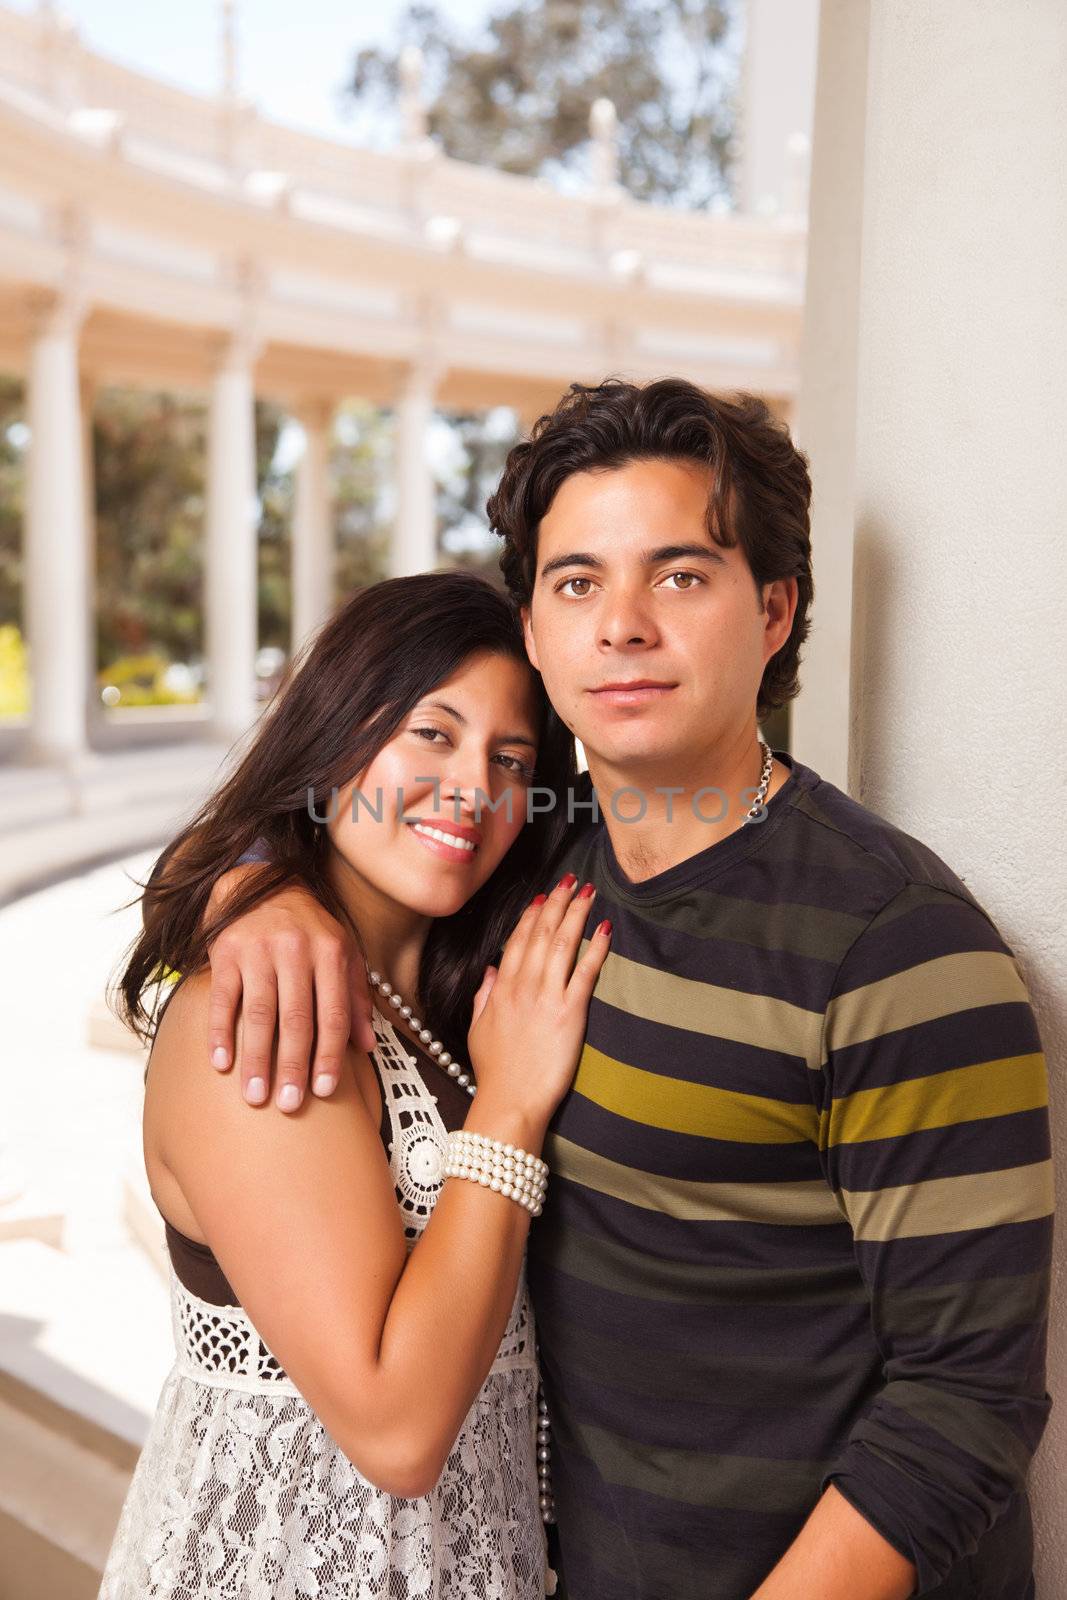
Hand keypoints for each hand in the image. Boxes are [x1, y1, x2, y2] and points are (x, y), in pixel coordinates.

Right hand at [205, 869, 375, 1109]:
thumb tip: (366, 1047)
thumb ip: (355, 998)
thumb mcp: (342, 953)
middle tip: (288, 1104)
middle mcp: (296, 950)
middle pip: (297, 1019)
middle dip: (293, 1066)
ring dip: (257, 1059)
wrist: (260, 882)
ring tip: (255, 1095)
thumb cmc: (308, 928)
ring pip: (260, 1013)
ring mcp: (259, 950)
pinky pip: (224, 998)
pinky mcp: (226, 951)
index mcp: (331, 953)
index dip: (330, 1055)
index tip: (324, 1091)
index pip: (334, 1014)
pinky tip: (220, 1063)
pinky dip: (221, 1032)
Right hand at [466, 874, 610, 1144]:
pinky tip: (604, 929)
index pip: (517, 941)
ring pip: (562, 944)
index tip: (544, 896)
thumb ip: (484, 997)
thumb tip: (490, 971)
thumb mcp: (478, 1030)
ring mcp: (546, 998)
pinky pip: (585, 973)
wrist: (509, 1102)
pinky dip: (595, 948)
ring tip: (589, 892)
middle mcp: (522, 987)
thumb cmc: (495, 1073)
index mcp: (501, 990)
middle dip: (558, 903)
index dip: (532, 915)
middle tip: (571, 880)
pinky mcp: (569, 1014)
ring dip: (576, 914)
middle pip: (541, 934)